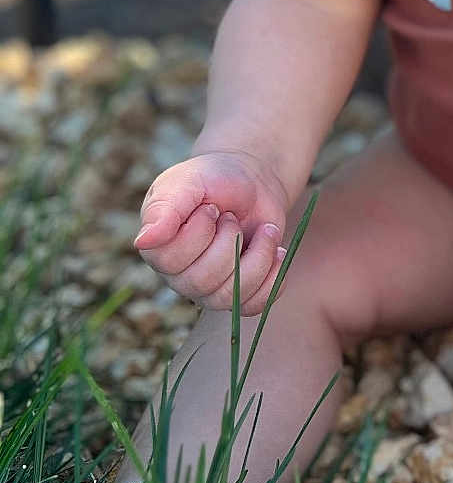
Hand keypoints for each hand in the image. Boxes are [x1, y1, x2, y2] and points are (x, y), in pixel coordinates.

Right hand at [133, 150, 290, 313]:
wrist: (252, 179)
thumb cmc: (212, 178)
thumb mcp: (186, 181)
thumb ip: (165, 208)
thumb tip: (143, 241)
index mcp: (159, 250)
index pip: (171, 261)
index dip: (199, 232)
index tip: (210, 207)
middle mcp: (181, 276)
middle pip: (203, 281)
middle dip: (229, 241)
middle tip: (232, 217)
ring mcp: (211, 288)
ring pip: (231, 295)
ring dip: (258, 256)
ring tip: (264, 230)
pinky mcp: (242, 291)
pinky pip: (255, 304)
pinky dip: (273, 279)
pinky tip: (278, 251)